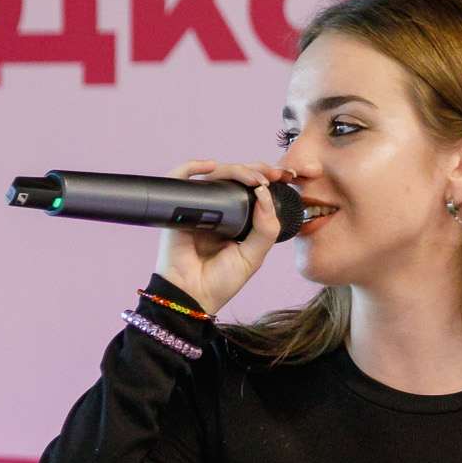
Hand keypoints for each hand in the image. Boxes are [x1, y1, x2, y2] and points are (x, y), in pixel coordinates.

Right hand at [154, 157, 294, 318]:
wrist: (193, 297)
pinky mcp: (178, 209)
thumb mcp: (254, 255)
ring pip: (215, 174)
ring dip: (236, 169)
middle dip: (256, 169)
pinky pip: (179, 179)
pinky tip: (210, 166)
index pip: (250, 189)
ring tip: (252, 178)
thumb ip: (266, 228)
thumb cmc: (220, 282)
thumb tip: (265, 194)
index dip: (266, 178)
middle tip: (272, 174)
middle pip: (235, 177)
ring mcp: (197, 208)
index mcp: (236, 220)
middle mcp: (217, 210)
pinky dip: (192, 166)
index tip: (283, 176)